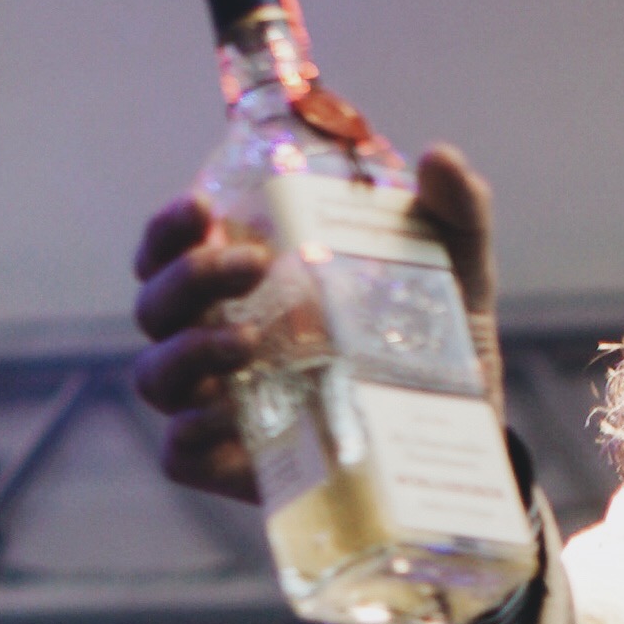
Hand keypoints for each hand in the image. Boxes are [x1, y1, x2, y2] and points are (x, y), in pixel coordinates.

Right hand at [129, 143, 502, 497]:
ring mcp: (221, 404)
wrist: (467, 431)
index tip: (202, 207)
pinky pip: (182, 451)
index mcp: (243, 280)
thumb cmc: (438, 333)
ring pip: (157, 377)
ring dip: (190, 351)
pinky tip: (234, 416)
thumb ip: (454, 207)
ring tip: (249, 340)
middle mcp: (217, 336)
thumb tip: (441, 158)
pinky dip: (195, 431)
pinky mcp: (236, 466)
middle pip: (156, 304)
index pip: (170, 246)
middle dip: (192, 276)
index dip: (168, 227)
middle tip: (254, 264)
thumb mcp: (455, 265)